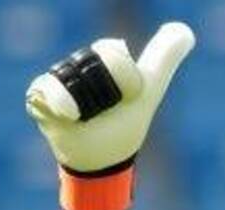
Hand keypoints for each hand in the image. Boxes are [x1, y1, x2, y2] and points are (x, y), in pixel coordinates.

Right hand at [25, 22, 194, 209]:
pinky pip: (46, 88)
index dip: (126, 80)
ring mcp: (57, 78)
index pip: (113, 54)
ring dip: (82, 105)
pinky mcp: (38, 94)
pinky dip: (60, 106)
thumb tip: (186, 31)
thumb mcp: (148, 90)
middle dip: (103, 95)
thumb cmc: (124, 127)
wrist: (99, 162)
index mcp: (105, 59)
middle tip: (102, 111)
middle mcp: (79, 65)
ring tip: (84, 117)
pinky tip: (67, 117)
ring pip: (68, 78)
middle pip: (89, 63)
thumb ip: (163, 59)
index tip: (129, 96)